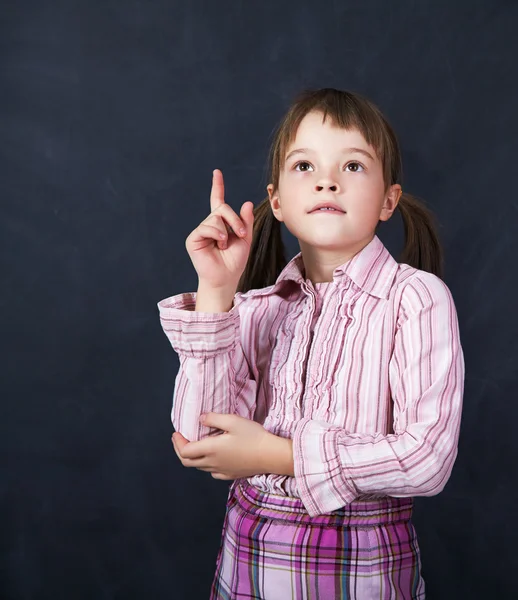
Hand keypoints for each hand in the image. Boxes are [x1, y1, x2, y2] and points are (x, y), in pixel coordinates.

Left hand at [171, 413, 293, 479]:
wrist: (271, 455)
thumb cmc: (253, 436)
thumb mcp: (232, 421)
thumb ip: (213, 419)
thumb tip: (200, 419)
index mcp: (211, 449)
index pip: (185, 451)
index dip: (177, 442)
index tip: (176, 433)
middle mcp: (213, 463)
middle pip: (188, 462)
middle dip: (180, 450)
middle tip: (180, 439)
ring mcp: (221, 471)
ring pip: (199, 467)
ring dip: (192, 457)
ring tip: (194, 445)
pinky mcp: (230, 475)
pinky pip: (211, 472)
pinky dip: (205, 465)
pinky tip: (211, 458)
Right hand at [185, 169, 253, 289]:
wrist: (226, 278)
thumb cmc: (235, 261)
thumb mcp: (245, 239)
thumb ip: (246, 221)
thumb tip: (247, 203)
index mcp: (221, 224)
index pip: (218, 201)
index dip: (217, 186)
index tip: (217, 173)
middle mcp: (209, 225)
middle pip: (222, 208)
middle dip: (235, 220)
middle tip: (241, 235)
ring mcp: (201, 231)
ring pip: (215, 218)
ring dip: (226, 230)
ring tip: (226, 244)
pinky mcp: (194, 238)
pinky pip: (206, 227)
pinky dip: (217, 234)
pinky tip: (219, 244)